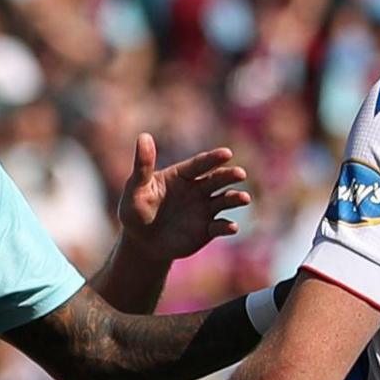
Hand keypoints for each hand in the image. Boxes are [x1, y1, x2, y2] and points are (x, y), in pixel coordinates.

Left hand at [115, 133, 249, 262]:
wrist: (141, 242)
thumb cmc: (135, 211)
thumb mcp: (136, 188)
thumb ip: (143, 165)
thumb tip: (143, 136)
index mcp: (182, 175)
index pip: (200, 164)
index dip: (213, 159)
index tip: (227, 153)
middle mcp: (197, 189)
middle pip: (217, 179)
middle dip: (229, 176)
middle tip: (240, 174)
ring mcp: (204, 209)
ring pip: (224, 200)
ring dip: (235, 198)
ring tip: (244, 198)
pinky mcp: (207, 229)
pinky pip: (220, 226)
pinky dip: (227, 226)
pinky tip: (231, 227)